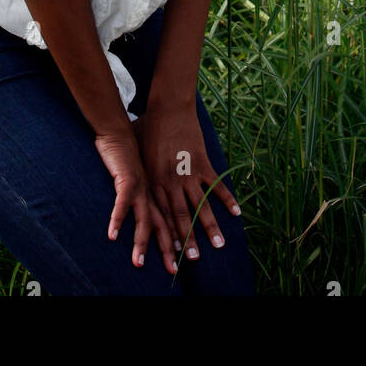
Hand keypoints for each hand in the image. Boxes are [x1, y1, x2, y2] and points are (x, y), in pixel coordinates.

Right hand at [93, 129, 177, 274]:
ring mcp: (142, 186)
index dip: (175, 240)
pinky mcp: (127, 178)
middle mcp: (153, 191)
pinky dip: (118, 219)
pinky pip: (122, 203)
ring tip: (138, 263)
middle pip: (163, 224)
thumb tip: (145, 197)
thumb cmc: (131, 149)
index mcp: (159, 191)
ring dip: (142, 242)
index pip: (169, 220)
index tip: (181, 260)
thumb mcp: (144, 170)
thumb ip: (146, 185)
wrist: (122, 129)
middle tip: (173, 270)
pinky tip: (112, 235)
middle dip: (168, 248)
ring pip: (145, 219)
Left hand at [132, 102, 240, 261]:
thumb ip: (138, 168)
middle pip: (180, 216)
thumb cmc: (149, 125)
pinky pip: (216, 185)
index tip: (173, 253)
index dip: (168, 234)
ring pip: (200, 206)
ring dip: (210, 227)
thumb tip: (129, 176)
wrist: (168, 107)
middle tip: (194, 259)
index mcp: (154, 180)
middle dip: (188, 240)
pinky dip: (227, 199)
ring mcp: (188, 173)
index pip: (161, 214)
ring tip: (219, 245)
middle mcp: (171, 181)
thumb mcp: (138, 150)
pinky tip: (236, 213)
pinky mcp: (202, 162)